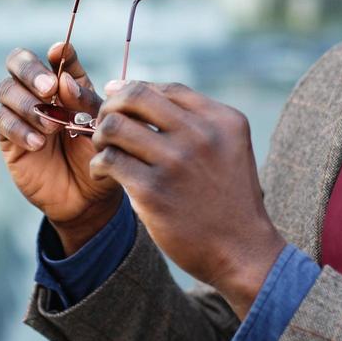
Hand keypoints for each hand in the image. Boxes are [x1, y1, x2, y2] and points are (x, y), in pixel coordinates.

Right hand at [0, 42, 121, 252]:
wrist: (86, 197)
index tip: (61, 52)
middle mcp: (39, 92)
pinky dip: (20, 129)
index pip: (56, 55)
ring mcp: (20, 112)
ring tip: (52, 127)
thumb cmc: (96, 156)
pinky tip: (39, 144)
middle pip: (17, 61)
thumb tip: (63, 79)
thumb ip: (85, 101)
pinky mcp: (7, 136)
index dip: (57, 51)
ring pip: (6, 89)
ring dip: (28, 104)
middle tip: (49, 88)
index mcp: (66, 83)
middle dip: (31, 70)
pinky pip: (2, 122)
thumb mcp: (100, 126)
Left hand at [90, 80, 285, 319]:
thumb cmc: (230, 200)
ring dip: (100, 135)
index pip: (168, 89)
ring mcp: (175, 161)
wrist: (242, 251)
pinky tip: (104, 174)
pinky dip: (99, 165)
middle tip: (105, 122)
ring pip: (115, 126)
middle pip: (136, 96)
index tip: (118, 99)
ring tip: (104, 150)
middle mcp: (200, 135)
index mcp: (222, 121)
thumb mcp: (231, 149)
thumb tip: (146, 97)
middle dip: (112, 105)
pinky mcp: (153, 191)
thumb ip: (200, 123)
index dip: (137, 90)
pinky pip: (108, 161)